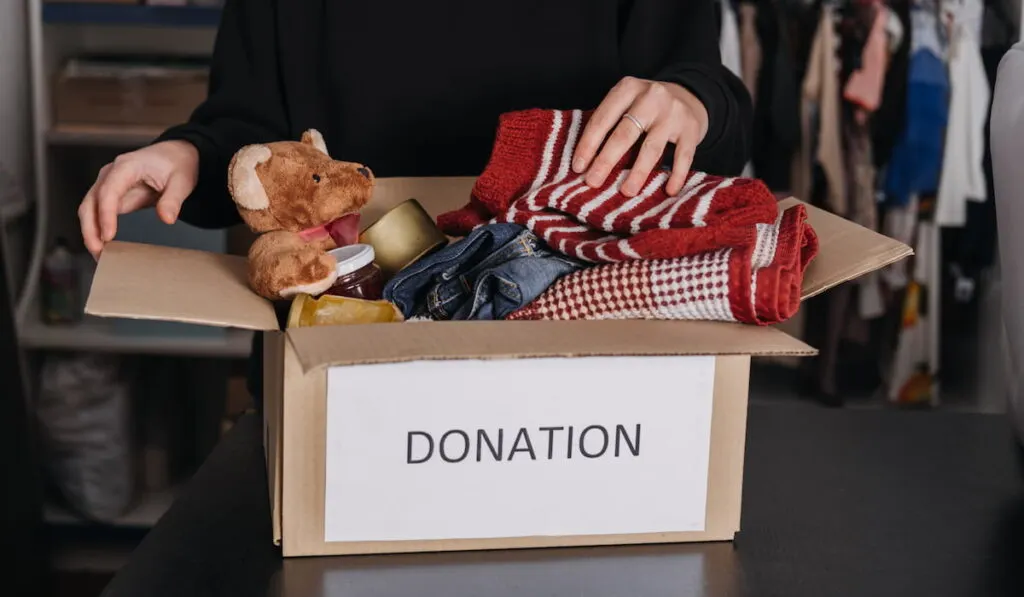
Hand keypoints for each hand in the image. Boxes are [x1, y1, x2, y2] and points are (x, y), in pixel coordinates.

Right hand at [79, 140, 198, 257]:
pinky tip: (105, 247)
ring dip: (91, 232)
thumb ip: (173, 199)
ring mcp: (108, 184)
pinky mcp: (111, 195)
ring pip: (90, 209)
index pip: (109, 191)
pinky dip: (98, 230)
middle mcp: (111, 174)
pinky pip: (99, 213)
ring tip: (100, 256)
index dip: (106, 214)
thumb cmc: (177, 164)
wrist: (175, 155)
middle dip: (90, 229)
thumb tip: (167, 219)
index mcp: (127, 166)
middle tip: (98, 253)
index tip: (108, 236)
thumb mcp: (182, 181)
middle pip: (90, 202)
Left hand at [572, 77, 709, 197]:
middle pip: (625, 134)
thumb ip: (609, 123)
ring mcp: (673, 112)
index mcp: (628, 88)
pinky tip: (668, 191)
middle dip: (606, 161)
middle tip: (593, 182)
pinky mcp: (691, 128)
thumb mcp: (626, 102)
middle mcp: (651, 97)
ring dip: (638, 173)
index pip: (603, 119)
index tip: (578, 168)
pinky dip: (676, 175)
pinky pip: (683, 156)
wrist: (689, 96)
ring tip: (626, 192)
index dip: (588, 145)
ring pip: (652, 148)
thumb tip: (585, 163)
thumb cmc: (646, 107)